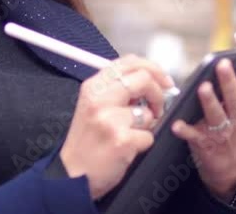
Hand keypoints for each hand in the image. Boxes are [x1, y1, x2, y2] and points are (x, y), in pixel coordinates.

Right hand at [59, 55, 174, 199]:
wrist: (72, 174)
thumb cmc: (86, 141)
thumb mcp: (93, 105)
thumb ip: (117, 90)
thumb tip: (151, 81)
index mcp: (93, 86)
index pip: (129, 62)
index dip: (152, 69)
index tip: (164, 81)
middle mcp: (100, 99)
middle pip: (144, 79)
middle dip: (158, 93)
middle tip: (158, 107)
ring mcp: (110, 119)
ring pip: (148, 112)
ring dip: (147, 125)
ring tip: (130, 133)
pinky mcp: (122, 140)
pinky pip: (149, 136)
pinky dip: (143, 144)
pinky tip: (126, 148)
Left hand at [171, 32, 235, 200]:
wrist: (231, 168)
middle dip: (230, 81)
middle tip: (222, 64)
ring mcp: (222, 129)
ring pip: (216, 115)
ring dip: (209, 102)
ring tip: (202, 88)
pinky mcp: (205, 143)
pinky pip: (194, 136)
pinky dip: (186, 131)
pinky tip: (177, 124)